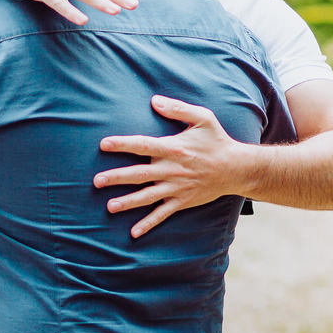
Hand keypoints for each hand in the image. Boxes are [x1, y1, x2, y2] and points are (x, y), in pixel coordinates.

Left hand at [94, 95, 242, 237]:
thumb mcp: (203, 118)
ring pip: (148, 197)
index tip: (104, 144)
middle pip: (140, 174)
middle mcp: (172, 169)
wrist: (236, 168)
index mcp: (174, 148)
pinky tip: (133, 232)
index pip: (143, 145)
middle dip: (117, 178)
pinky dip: (148, 223)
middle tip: (97, 181)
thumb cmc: (217, 140)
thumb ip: (178, 108)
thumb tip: (154, 100)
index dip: (123, 144)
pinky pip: (162, 214)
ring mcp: (177, 188)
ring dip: (128, 202)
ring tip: (109, 207)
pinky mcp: (182, 201)